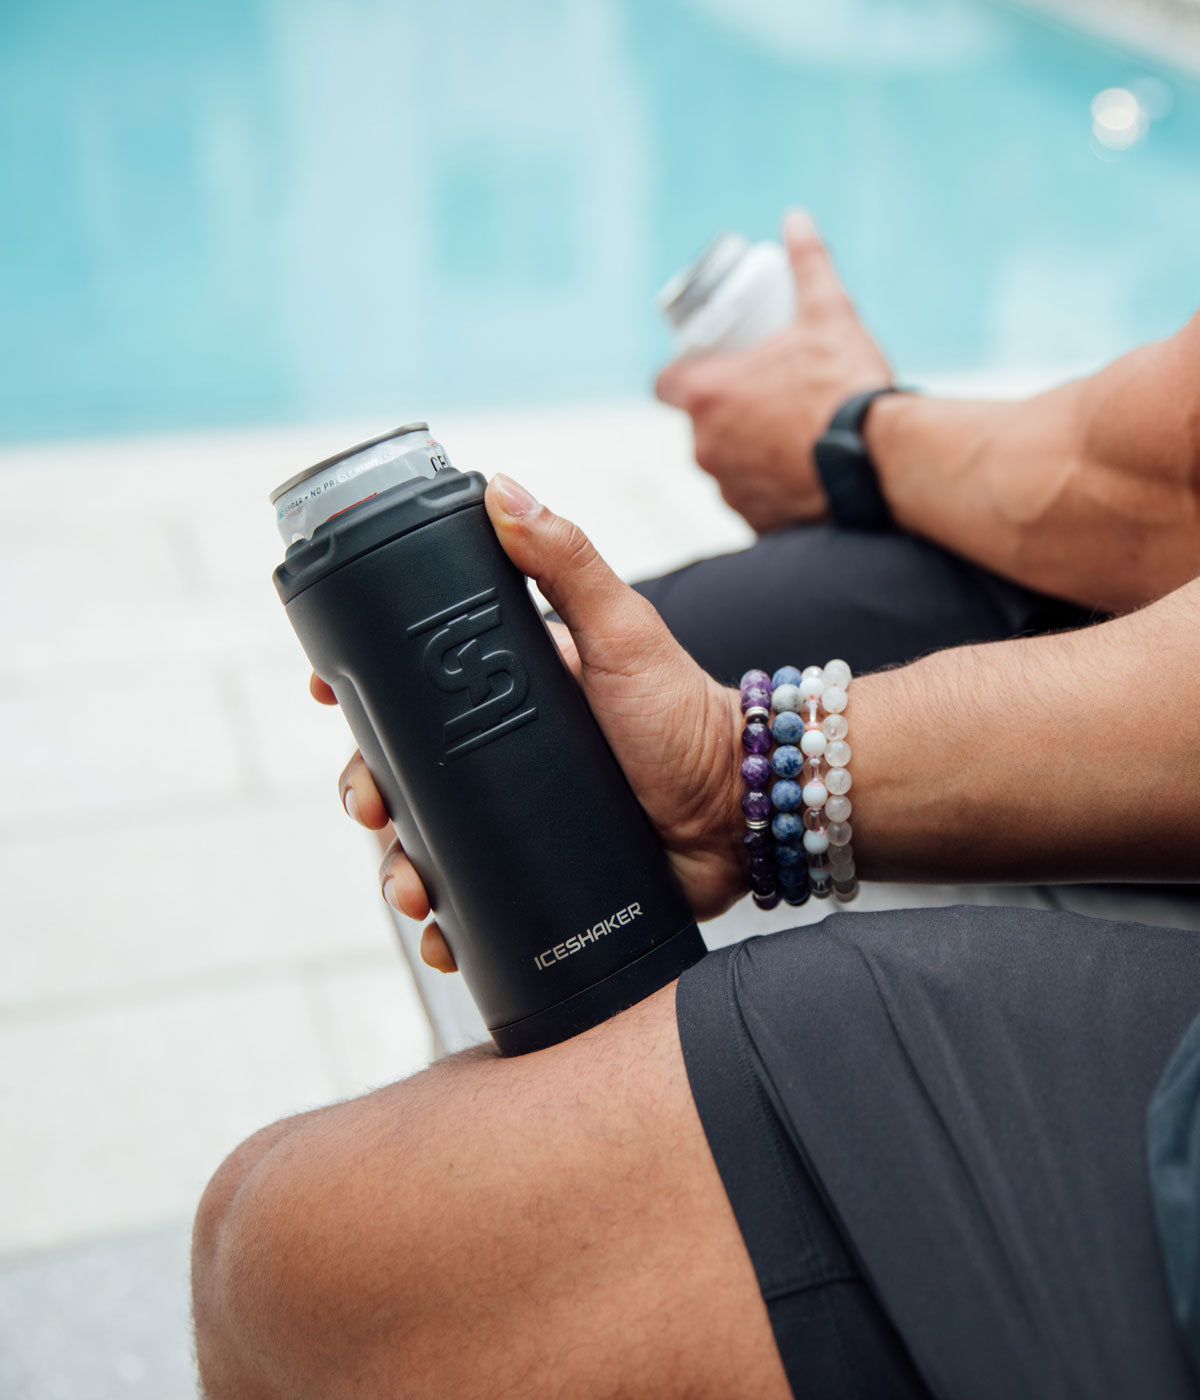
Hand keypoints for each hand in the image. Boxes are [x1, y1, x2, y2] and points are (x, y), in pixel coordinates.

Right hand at [314, 475, 747, 972]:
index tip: (324, 695)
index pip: (409, 687)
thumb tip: (498, 487)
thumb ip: (569, 561)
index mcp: (502, 694)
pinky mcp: (535, 877)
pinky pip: (474, 903)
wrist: (743, 810)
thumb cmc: (685, 713)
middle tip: (371, 811)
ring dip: (396, 870)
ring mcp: (513, 818)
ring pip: (424, 845)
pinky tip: (441, 938)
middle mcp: (496, 755)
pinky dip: (447, 924)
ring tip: (410, 892)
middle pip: (399, 772)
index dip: (358, 694)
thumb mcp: (623, 631)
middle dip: (367, 792)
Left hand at [655, 209, 891, 532]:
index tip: (709, 368)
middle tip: (762, 396)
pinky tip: (797, 474)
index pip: (665, 384)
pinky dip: (767, 487)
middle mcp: (705, 447)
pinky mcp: (753, 521)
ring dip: (745, 450)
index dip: (682, 374)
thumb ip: (809, 265)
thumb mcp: (829, 315)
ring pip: (723, 464)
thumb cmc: (847, 389)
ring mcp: (727, 488)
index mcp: (708, 395)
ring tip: (787, 435)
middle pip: (698, 424)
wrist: (882, 465)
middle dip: (724, 411)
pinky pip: (749, 499)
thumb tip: (796, 219)